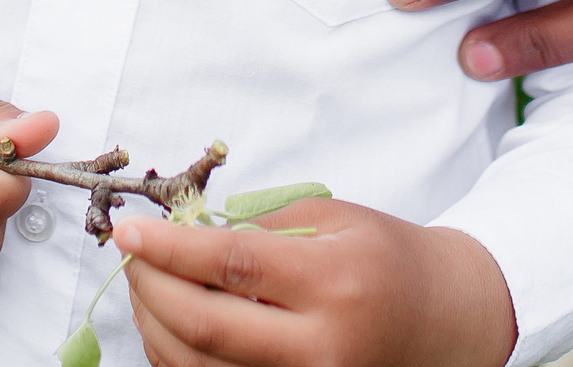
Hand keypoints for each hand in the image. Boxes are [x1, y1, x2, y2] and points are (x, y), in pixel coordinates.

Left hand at [114, 200, 514, 366]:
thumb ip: (261, 228)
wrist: (443, 319)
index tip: (128, 231)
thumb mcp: (334, 219)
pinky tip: (171, 324)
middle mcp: (320, 346)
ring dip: (156, 326)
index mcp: (333, 283)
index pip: (232, 266)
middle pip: (205, 326)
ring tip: (145, 286)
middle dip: (151, 288)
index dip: (169, 249)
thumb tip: (186, 236)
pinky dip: (180, 358)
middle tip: (128, 256)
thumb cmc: (387, 259)